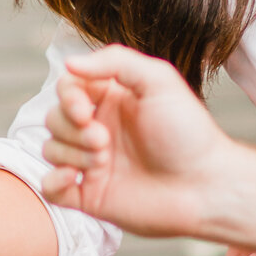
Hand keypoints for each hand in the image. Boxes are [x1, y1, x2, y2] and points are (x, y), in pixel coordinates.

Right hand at [42, 45, 232, 237]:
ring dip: (70, 153)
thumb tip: (69, 62)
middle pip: (54, 118)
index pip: (68, 86)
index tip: (85, 111)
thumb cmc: (188, 132)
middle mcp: (98, 127)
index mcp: (112, 98)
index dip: (67, 97)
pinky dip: (53, 182)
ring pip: (50, 149)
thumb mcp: (159, 81)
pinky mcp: (90, 195)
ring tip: (103, 161)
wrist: (204, 187)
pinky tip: (74, 179)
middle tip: (104, 141)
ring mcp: (92, 162)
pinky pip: (51, 188)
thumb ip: (115, 61)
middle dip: (72, 129)